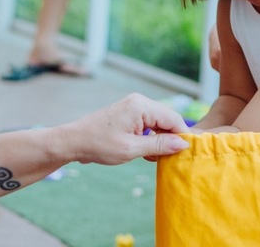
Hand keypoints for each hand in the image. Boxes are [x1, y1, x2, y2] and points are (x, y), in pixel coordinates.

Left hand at [58, 94, 188, 164]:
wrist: (72, 142)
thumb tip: (183, 144)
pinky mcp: (129, 113)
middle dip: (169, 138)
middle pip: (167, 119)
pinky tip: (145, 151)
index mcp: (141, 106)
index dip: (182, 136)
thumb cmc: (98, 145)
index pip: (173, 118)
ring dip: (159, 140)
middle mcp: (140, 101)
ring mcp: (134, 106)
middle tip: (168, 158)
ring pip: (158, 122)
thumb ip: (159, 145)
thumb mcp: (131, 149)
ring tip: (153, 157)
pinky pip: (148, 123)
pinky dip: (150, 137)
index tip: (187, 153)